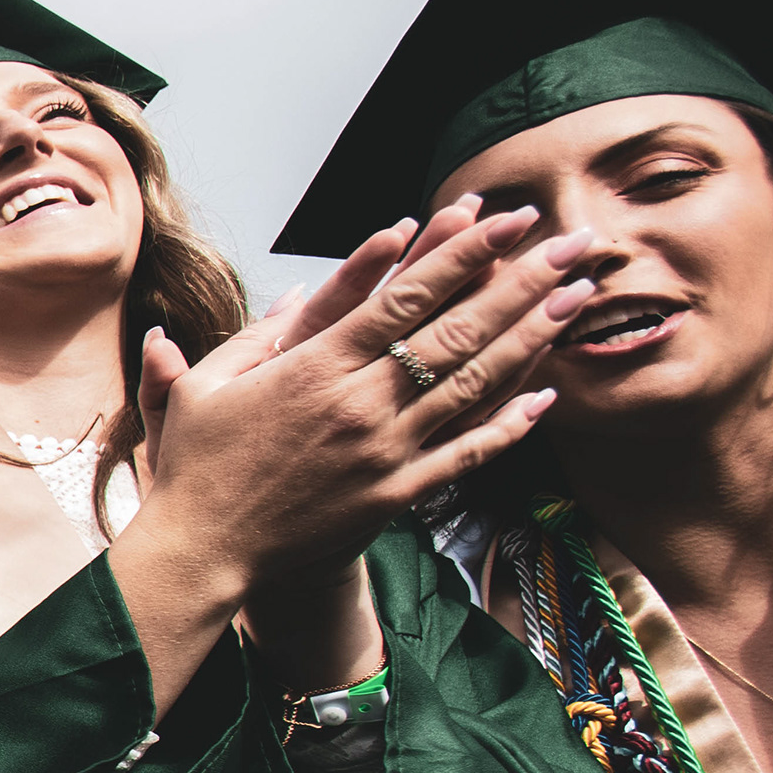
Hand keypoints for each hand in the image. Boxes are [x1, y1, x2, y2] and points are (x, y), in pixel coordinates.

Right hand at [127, 203, 587, 604]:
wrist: (203, 552)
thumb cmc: (196, 466)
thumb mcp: (205, 385)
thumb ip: (255, 335)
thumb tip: (298, 291)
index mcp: (313, 367)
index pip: (404, 296)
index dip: (461, 253)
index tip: (504, 220)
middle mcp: (358, 404)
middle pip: (457, 330)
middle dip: (522, 281)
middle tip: (570, 244)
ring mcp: (383, 451)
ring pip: (474, 384)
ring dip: (533, 337)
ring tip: (576, 297)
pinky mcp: (395, 494)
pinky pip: (466, 453)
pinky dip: (511, 424)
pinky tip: (547, 395)